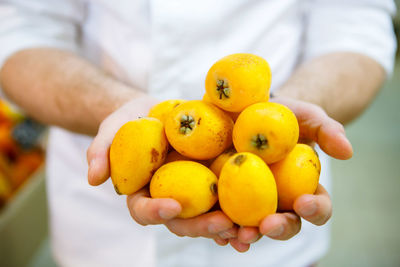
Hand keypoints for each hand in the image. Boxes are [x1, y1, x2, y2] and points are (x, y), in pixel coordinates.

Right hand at [86, 96, 238, 243]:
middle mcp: (170, 199)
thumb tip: (93, 178)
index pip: (144, 210)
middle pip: (182, 222)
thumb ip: (101, 149)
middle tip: (222, 223)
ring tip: (249, 229)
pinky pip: (230, 201)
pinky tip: (260, 217)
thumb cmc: (134, 119)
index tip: (173, 205)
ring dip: (229, 227)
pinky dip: (243, 211)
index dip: (156, 212)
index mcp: (144, 192)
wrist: (161, 110)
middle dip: (201, 226)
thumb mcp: (115, 126)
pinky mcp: (216, 183)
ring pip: (209, 217)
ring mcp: (195, 194)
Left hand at [223, 96, 352, 250]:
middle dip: (277, 229)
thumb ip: (328, 131)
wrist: (252, 111)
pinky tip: (213, 228)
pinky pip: (224, 216)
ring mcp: (252, 203)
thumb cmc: (285, 117)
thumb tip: (347, 151)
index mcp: (304, 190)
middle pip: (284, 225)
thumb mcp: (309, 118)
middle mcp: (280, 203)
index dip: (315, 209)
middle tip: (266, 226)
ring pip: (252, 227)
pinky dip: (219, 226)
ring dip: (245, 234)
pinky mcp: (226, 198)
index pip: (317, 207)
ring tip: (235, 233)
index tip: (303, 202)